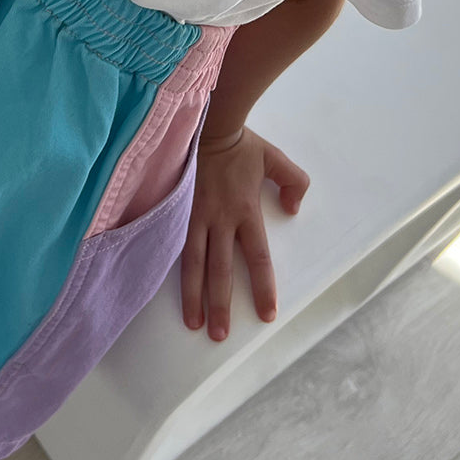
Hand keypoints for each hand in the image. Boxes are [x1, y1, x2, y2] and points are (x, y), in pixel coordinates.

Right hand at [180, 128, 309, 339]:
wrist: (207, 123)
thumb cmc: (241, 143)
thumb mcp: (276, 160)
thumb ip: (294, 183)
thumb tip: (293, 209)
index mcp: (246, 211)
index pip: (257, 258)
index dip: (262, 288)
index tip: (266, 315)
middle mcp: (220, 220)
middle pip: (221, 271)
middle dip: (221, 305)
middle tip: (219, 335)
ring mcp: (194, 216)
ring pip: (193, 265)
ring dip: (193, 296)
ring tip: (193, 324)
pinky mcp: (175, 210)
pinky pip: (173, 245)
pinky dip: (171, 270)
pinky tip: (166, 290)